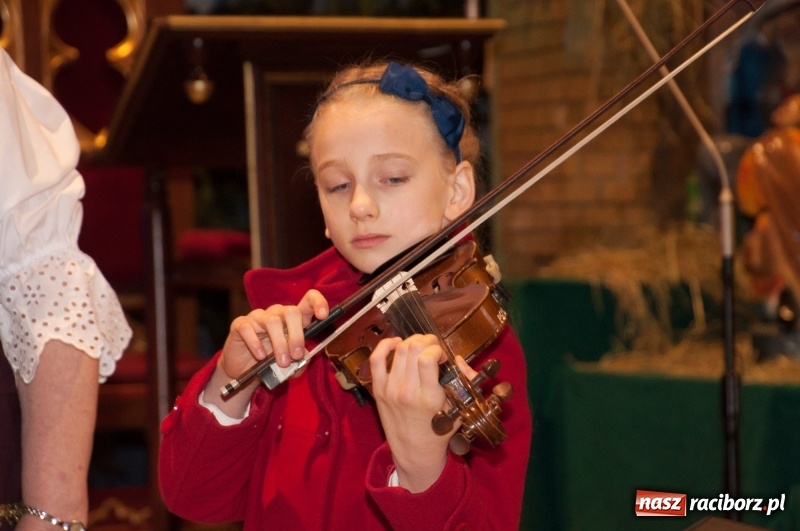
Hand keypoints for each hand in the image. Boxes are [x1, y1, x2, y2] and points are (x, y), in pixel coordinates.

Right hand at [204, 290, 327, 416]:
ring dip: (279, 343)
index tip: (324, 316)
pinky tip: (261, 356)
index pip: (308, 301)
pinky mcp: (240, 324)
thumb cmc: (270, 363)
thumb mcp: (289, 366)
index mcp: (293, 320)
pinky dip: (256, 344)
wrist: (243, 370)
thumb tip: (305, 358)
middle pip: (291, 311)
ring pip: (272, 321)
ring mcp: (258, 317)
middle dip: (297, 335)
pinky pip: (249, 328)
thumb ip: (300, 362)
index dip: (318, 303)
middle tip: (296, 355)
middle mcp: (277, 314)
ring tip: (282, 362)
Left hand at [369, 334, 475, 492]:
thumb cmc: (438, 432)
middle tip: (433, 348)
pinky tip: (397, 343)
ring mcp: (390, 390)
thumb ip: (464, 382)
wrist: (414, 452)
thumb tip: (458, 359)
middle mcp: (407, 391)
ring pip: (399, 350)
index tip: (443, 356)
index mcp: (429, 397)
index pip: (427, 359)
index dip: (437, 349)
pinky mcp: (379, 390)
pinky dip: (386, 346)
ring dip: (412, 342)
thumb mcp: (458, 409)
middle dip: (427, 341)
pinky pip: (377, 360)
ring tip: (421, 346)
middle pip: (413, 349)